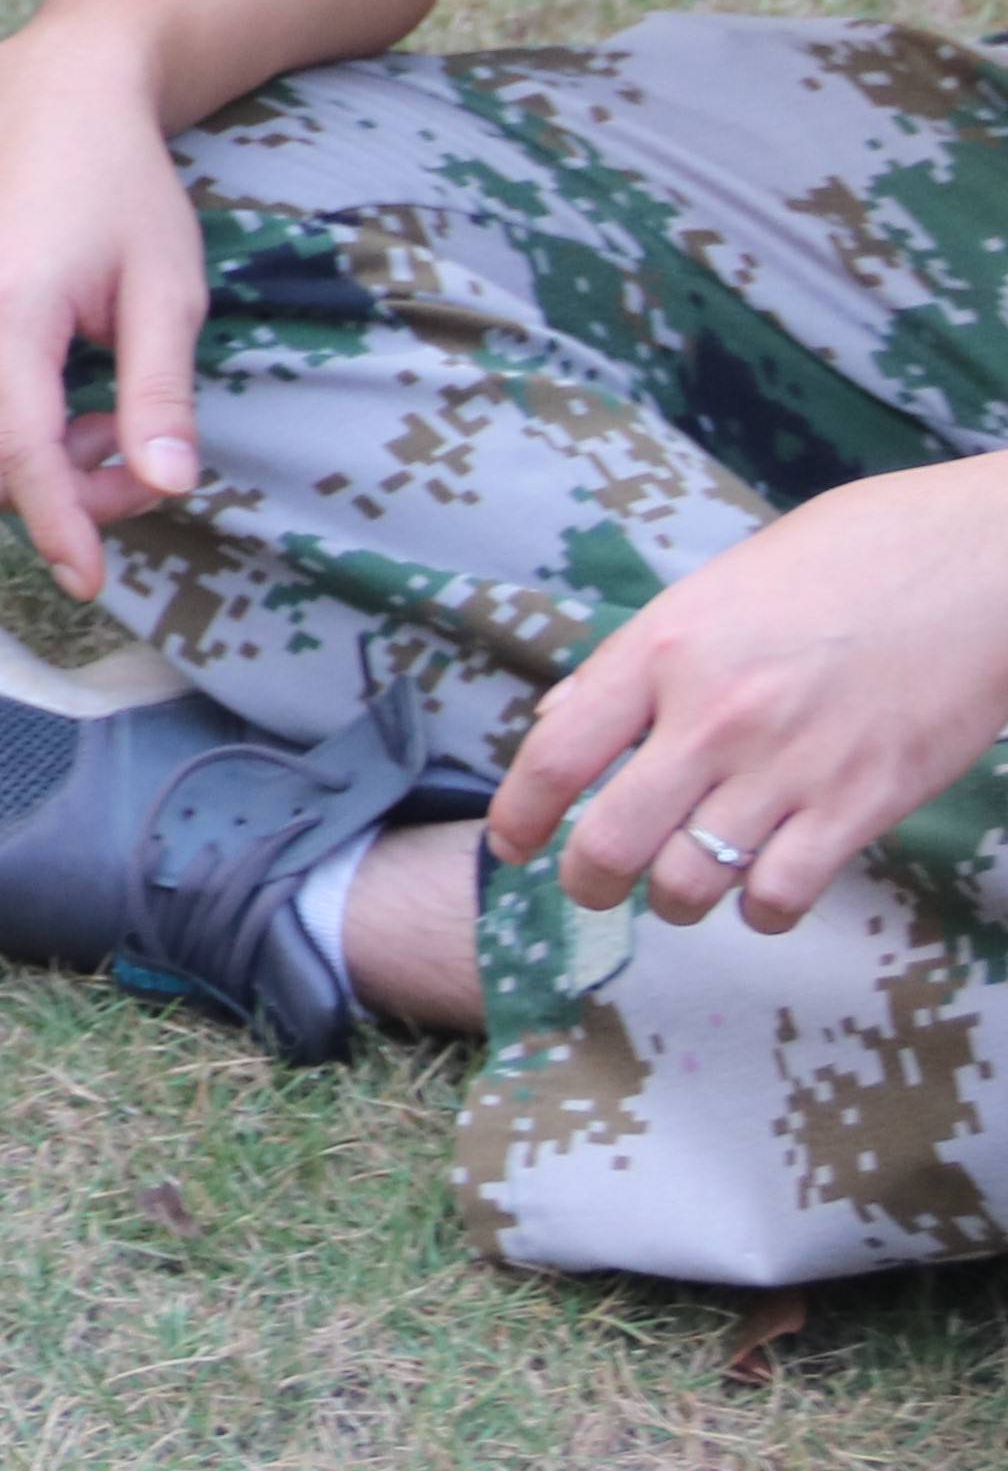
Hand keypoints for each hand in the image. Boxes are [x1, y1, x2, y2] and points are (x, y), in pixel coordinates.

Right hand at [0, 29, 215, 600]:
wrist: (50, 103)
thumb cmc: (123, 187)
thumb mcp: (168, 288)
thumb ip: (163, 393)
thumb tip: (170, 486)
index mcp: (8, 310)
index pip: (21, 458)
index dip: (59, 529)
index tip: (92, 582)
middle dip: (58, 497)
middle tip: (136, 455)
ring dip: (20, 471)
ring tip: (94, 418)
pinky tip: (49, 398)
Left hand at [486, 458, 1007, 934]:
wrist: (981, 566)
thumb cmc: (849, 561)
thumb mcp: (716, 587)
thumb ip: (634, 660)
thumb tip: (558, 719)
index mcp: (663, 650)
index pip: (554, 756)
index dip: (515, 817)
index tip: (509, 846)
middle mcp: (713, 715)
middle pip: (609, 843)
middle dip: (587, 881)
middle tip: (593, 885)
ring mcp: (788, 766)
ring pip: (688, 884)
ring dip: (675, 900)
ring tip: (683, 885)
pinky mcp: (861, 804)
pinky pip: (778, 896)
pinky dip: (759, 910)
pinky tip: (761, 890)